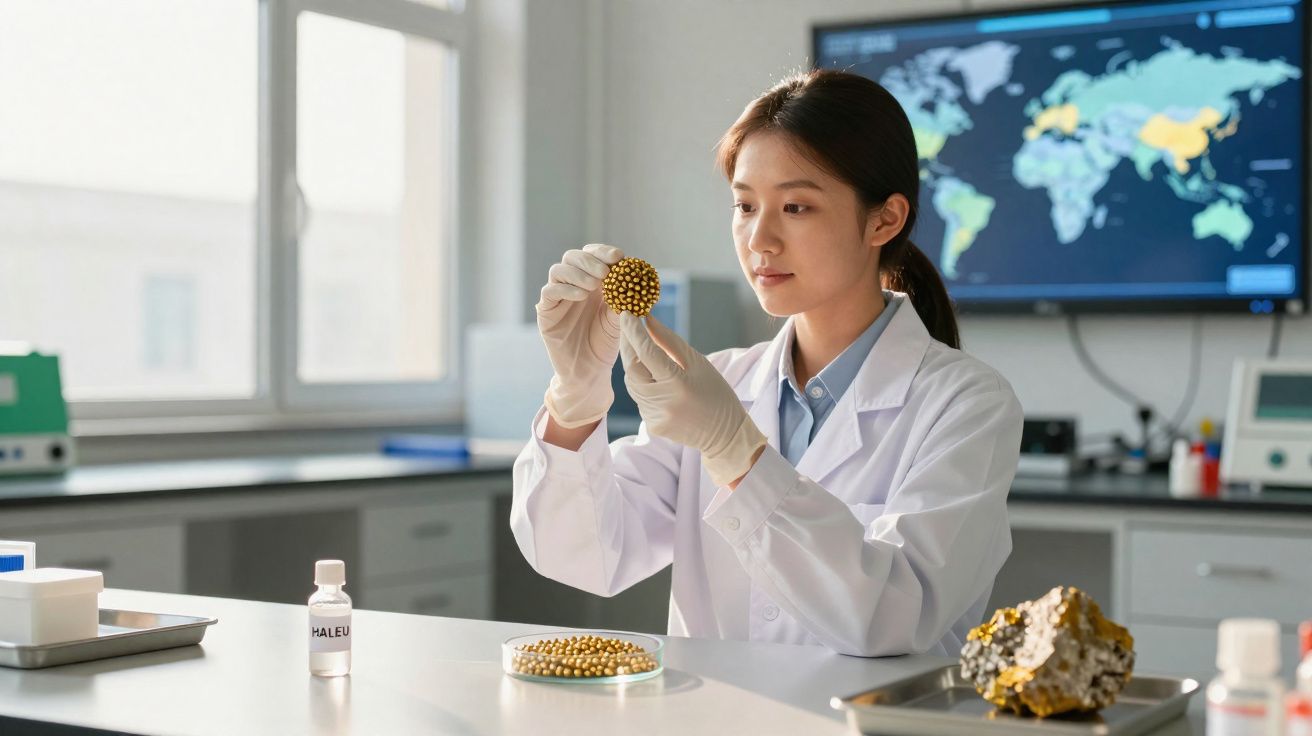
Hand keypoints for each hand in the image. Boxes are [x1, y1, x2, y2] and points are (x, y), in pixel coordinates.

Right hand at [537, 244, 624, 427]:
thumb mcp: (618, 318)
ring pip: (559, 270)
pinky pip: (549, 292)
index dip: (604, 252)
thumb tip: (633, 275)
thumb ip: (622, 297)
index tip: (619, 257)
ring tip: (594, 286)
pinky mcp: (546, 312)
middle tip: (606, 271)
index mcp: (591, 281)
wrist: (589, 370)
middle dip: (590, 260)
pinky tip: (582, 296)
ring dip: (578, 273)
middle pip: (573, 257)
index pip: (592, 255)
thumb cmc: (605, 343)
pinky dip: (565, 289)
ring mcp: (557, 297)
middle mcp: (572, 285)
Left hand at [618, 313, 766, 486]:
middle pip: (632, 368)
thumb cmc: (715, 392)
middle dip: (628, 346)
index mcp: (678, 384)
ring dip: (634, 365)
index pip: (647, 352)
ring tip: (643, 351)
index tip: (626, 313)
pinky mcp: (652, 426)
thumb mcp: (698, 362)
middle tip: (628, 327)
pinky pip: (639, 398)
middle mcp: (663, 402)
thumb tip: (647, 319)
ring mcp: (656, 417)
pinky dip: (643, 385)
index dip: (633, 331)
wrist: (724, 434)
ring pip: (632, 383)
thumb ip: (668, 340)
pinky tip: (656, 380)